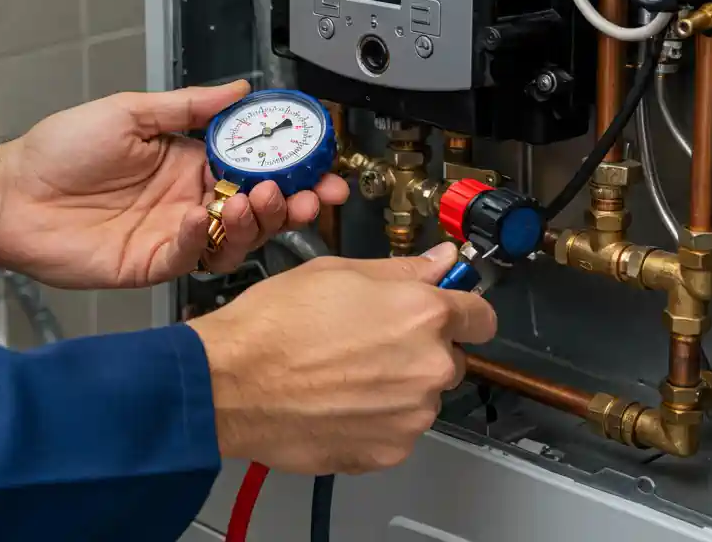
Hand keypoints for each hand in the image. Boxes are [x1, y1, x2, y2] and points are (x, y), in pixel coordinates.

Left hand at [0, 82, 349, 288]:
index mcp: (189, 159)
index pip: (253, 161)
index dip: (289, 162)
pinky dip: (203, 238)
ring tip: (262, 199)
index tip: (318, 158)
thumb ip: (187, 106)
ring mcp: (175, 233)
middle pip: (257, 204)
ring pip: (236, 236)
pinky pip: (192, 256)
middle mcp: (190, 198)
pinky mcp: (154, 263)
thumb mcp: (128, 112)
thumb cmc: (59, 150)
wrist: (10, 196)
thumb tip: (238, 88)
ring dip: (258, 220)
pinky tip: (200, 216)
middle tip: (313, 193)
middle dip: (292, 199)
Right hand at [188, 243, 497, 475]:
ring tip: (342, 374)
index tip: (447, 315)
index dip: (461, 312)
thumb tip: (440, 261)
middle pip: (450, 359)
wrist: (230, 383)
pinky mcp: (389, 450)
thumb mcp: (337, 272)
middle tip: (368, 343)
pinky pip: (397, 431)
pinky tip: (337, 402)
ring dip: (396, 388)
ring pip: (421, 397)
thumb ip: (402, 271)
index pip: (481, 316)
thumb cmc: (272, 326)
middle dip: (419, 351)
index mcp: (422, 313)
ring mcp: (411, 414)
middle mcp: (428, 365)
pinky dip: (375, 421)